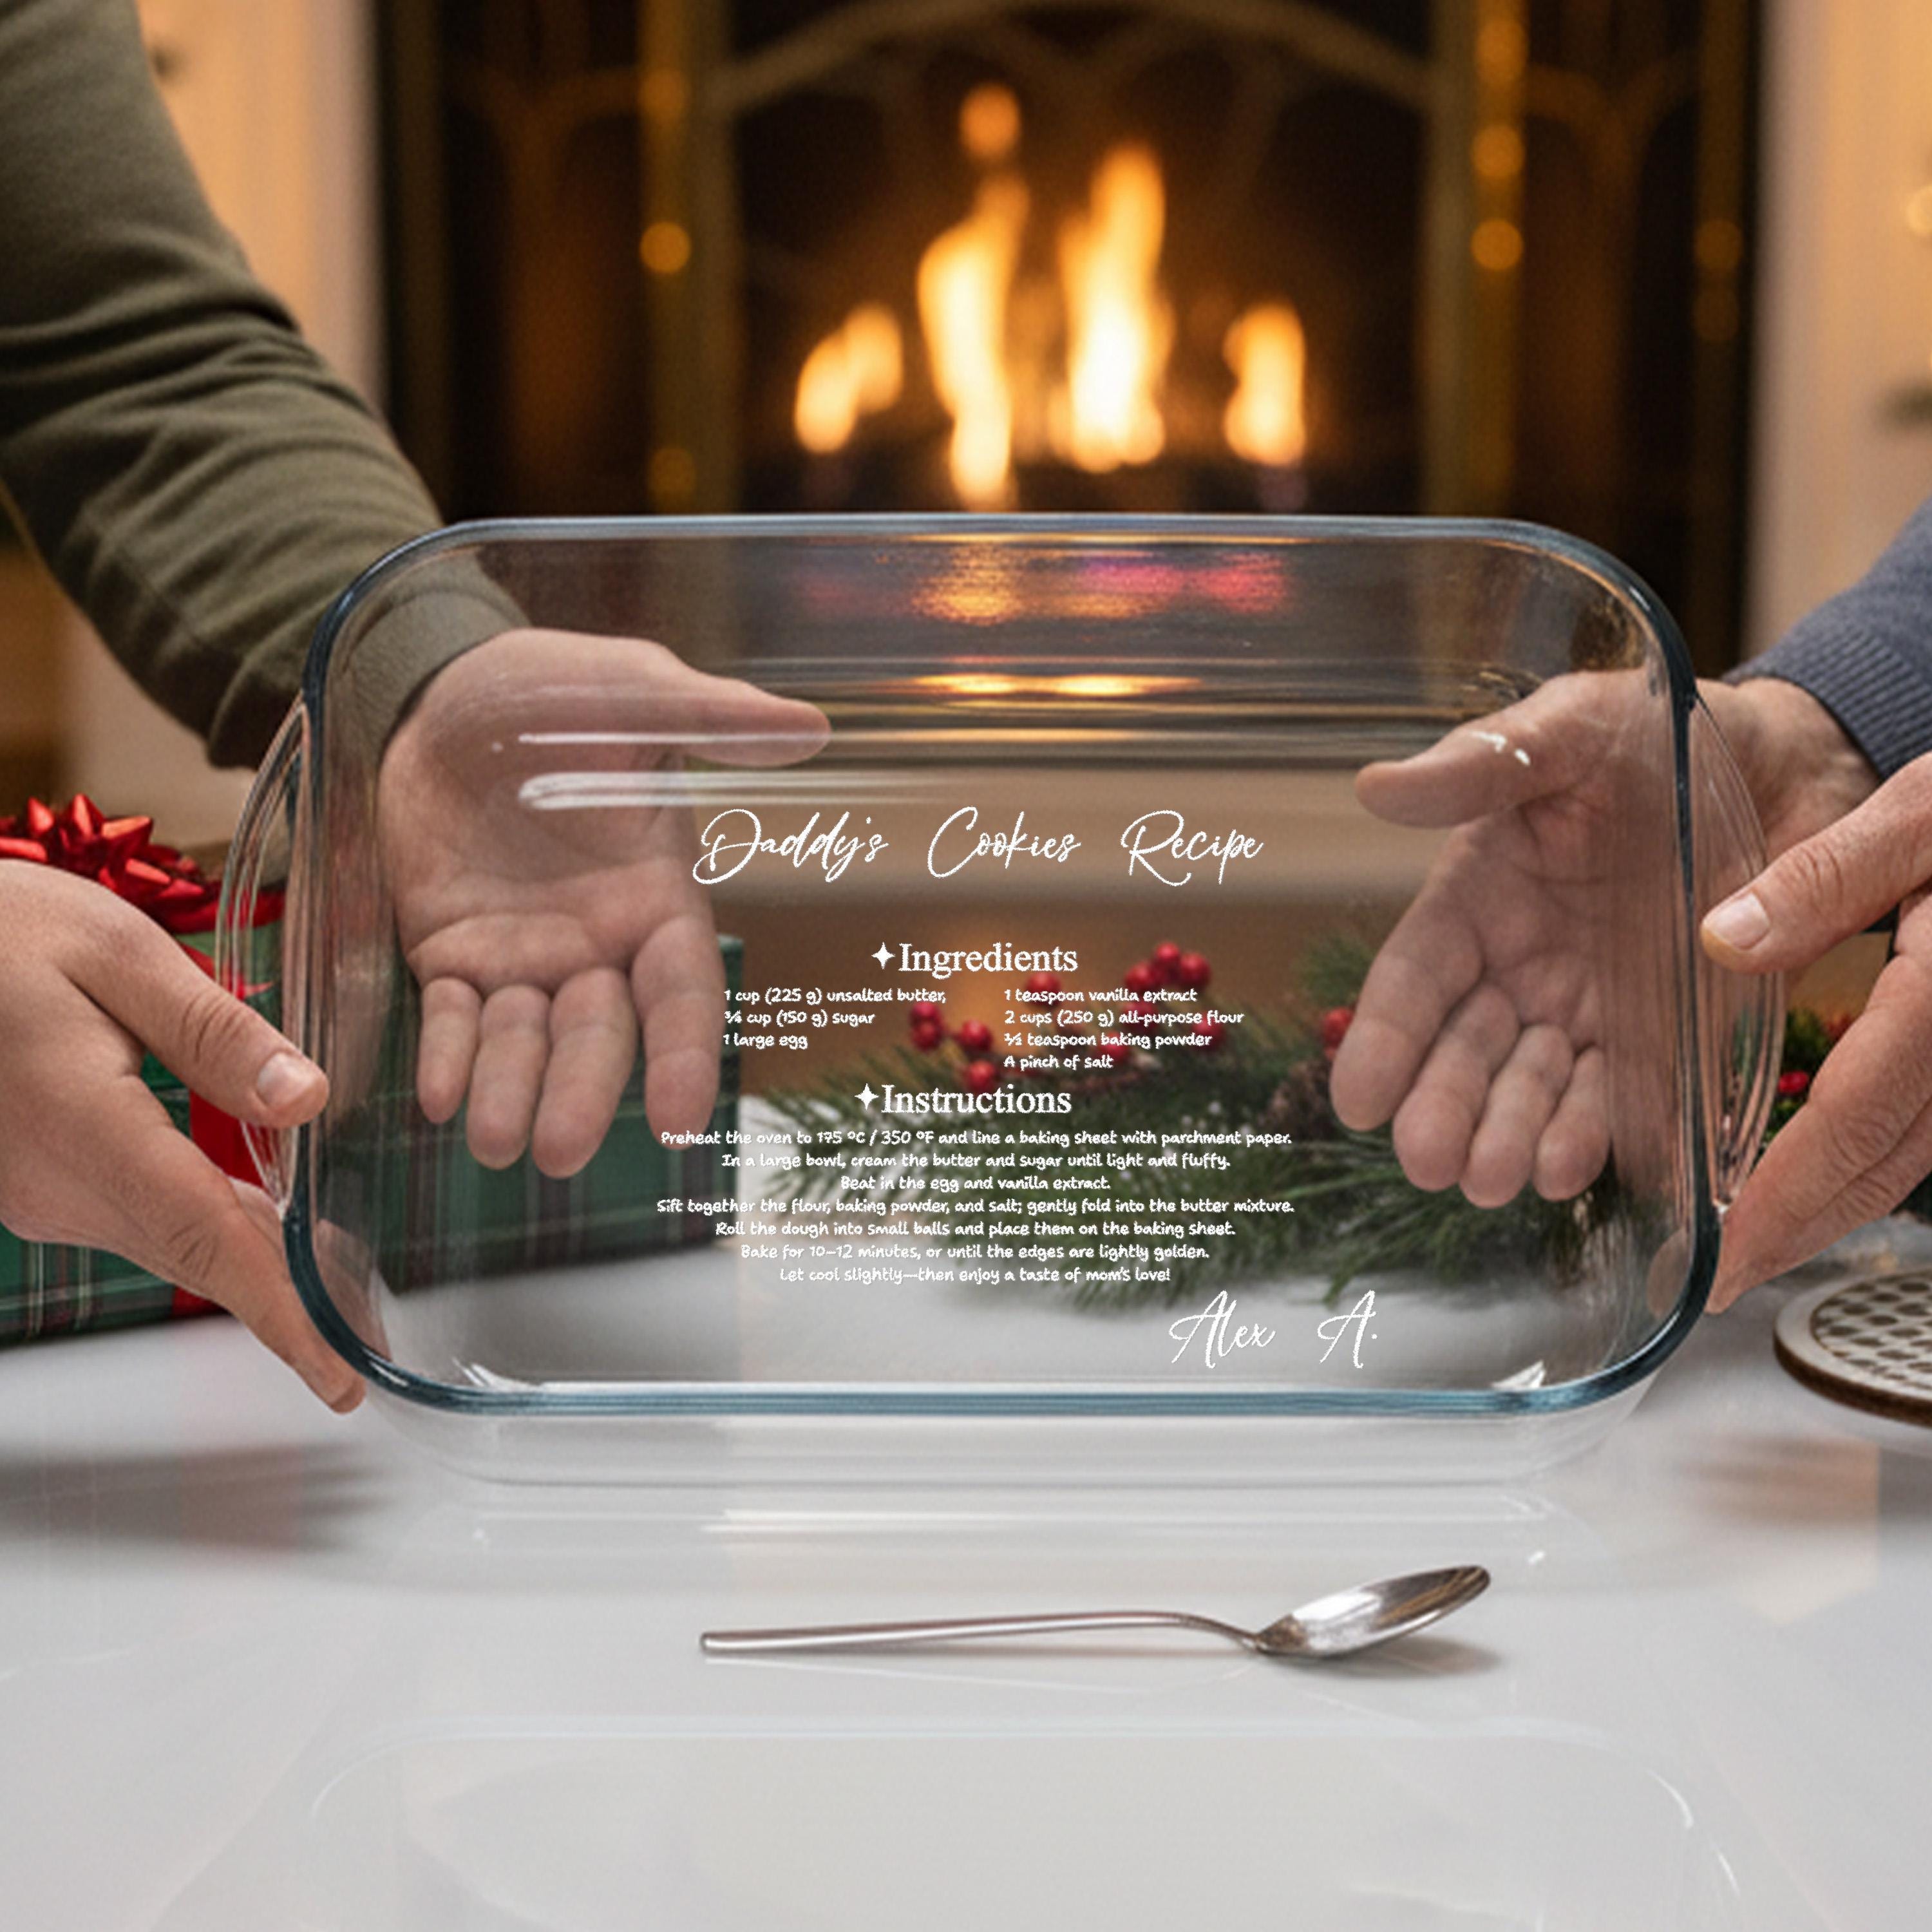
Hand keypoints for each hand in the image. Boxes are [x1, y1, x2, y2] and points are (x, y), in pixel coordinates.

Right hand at [0, 865, 357, 1408]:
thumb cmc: (3, 933)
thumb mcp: (115, 953)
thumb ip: (216, 1033)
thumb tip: (310, 1099)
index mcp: (85, 1130)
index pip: (207, 1241)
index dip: (281, 1314)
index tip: (337, 1378)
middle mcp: (59, 1186)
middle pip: (201, 1259)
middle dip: (291, 1305)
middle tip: (371, 1337)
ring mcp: (45, 1193)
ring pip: (176, 1244)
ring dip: (258, 1269)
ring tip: (344, 1292)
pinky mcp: (44, 1182)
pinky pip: (147, 1218)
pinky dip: (214, 1231)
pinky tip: (271, 1229)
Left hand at [377, 629, 828, 1174]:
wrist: (433, 689)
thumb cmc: (547, 689)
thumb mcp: (629, 692)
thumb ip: (709, 717)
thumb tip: (810, 728)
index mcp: (656, 894)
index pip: (683, 991)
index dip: (686, 1055)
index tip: (684, 1122)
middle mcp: (597, 943)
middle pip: (602, 1037)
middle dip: (584, 1095)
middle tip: (559, 1150)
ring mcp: (524, 956)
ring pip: (526, 1044)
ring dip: (510, 1093)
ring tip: (492, 1141)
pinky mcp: (450, 953)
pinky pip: (452, 1018)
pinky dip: (446, 1057)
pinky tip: (436, 1094)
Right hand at [1330, 672, 1874, 1213]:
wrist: (1790, 762)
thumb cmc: (1660, 733)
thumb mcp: (1571, 727)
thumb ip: (1482, 765)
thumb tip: (1376, 788)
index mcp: (1479, 897)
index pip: (1415, 980)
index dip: (1384, 1040)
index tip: (1358, 1099)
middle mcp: (1522, 968)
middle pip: (1463, 1054)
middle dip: (1442, 1111)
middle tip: (1430, 1161)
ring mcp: (1589, 1013)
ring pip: (1530, 1094)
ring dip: (1508, 1140)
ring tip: (1497, 1178)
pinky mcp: (1663, 1044)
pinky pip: (1618, 1105)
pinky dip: (1591, 1141)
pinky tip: (1571, 1168)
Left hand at [1701, 751, 1931, 1306]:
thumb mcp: (1923, 814)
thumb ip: (1825, 877)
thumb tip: (1722, 944)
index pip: (1859, 1119)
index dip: (1789, 1196)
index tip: (1728, 1253)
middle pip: (1886, 1165)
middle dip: (1801, 1229)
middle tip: (1722, 1279)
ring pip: (1910, 1161)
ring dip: (1831, 1207)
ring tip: (1751, 1247)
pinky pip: (1923, 1129)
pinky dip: (1865, 1163)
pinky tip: (1811, 1176)